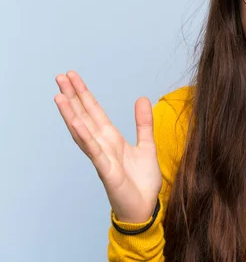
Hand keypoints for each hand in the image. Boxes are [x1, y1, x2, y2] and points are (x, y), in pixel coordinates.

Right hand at [54, 71, 161, 222]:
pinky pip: (93, 150)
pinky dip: (85, 136)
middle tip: (60, 76)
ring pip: (82, 131)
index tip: (73, 76)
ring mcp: (101, 157)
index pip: (94, 112)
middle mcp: (102, 146)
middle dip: (72, 97)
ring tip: (59, 95)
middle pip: (84, 117)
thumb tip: (142, 98)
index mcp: (111, 139)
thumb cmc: (142, 181)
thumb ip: (143, 123)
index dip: (84, 94)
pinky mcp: (106, 170)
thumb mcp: (147, 145)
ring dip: (71, 114)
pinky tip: (76, 122)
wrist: (144, 207)